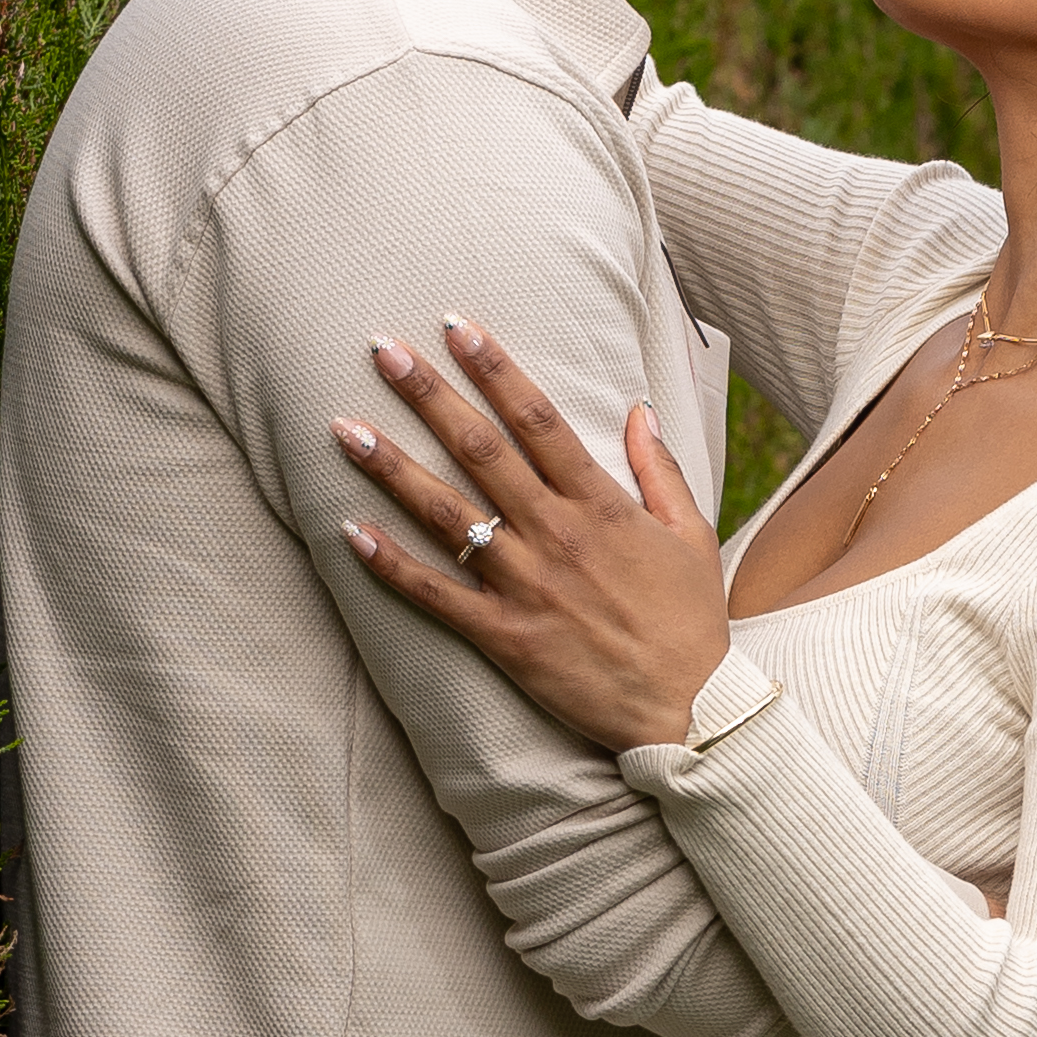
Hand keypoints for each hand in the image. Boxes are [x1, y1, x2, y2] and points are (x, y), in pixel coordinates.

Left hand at [334, 319, 733, 750]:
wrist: (690, 709)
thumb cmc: (692, 623)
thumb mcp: (691, 535)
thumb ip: (659, 470)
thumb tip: (638, 410)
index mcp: (601, 505)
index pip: (538, 420)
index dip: (495, 369)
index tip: (458, 327)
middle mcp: (556, 535)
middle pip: (479, 450)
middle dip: (427, 395)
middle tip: (380, 349)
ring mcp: (525, 585)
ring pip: (445, 515)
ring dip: (391, 468)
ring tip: (344, 430)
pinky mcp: (504, 636)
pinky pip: (436, 594)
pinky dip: (390, 565)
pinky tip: (350, 531)